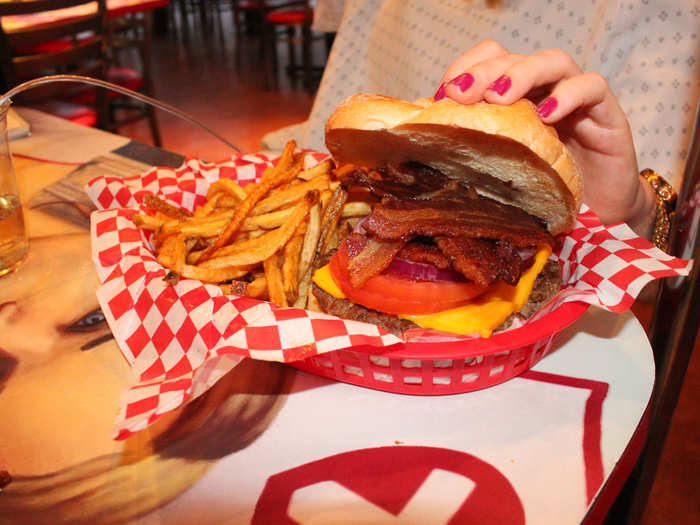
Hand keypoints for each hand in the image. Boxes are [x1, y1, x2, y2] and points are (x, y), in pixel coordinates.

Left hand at [435, 40, 655, 236]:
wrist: (603, 214)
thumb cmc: (547, 191)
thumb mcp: (502, 171)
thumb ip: (474, 151)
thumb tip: (425, 145)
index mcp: (515, 98)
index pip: (488, 60)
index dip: (464, 68)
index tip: (441, 95)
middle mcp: (543, 90)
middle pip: (514, 58)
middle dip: (484, 71)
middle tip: (461, 93)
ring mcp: (576, 98)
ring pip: (552, 62)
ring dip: (521, 74)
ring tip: (499, 96)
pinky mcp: (607, 113)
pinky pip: (592, 87)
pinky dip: (570, 95)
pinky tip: (548, 114)